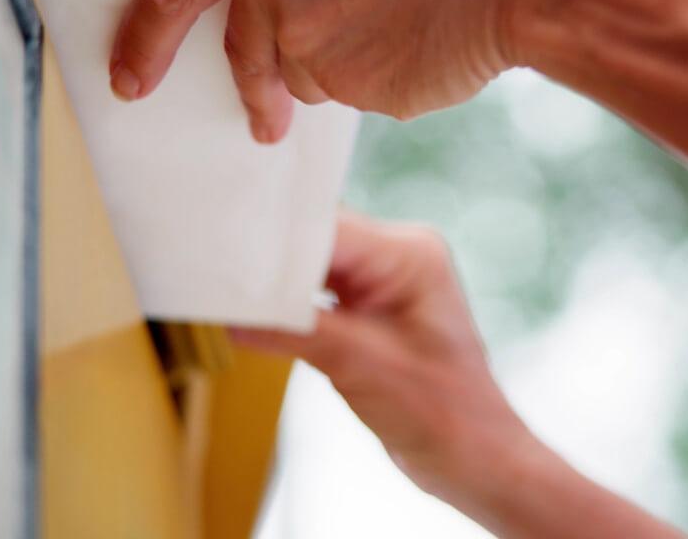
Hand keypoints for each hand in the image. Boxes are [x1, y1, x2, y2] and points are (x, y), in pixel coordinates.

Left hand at [109, 0, 559, 141]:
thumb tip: (254, 7)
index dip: (144, 38)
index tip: (128, 78)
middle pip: (241, 52)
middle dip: (256, 93)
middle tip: (265, 117)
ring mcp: (300, 32)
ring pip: (297, 79)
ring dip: (332, 72)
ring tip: (393, 28)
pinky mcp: (340, 83)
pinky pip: (341, 95)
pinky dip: (367, 84)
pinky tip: (406, 46)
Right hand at [229, 211, 531, 506]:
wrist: (475, 458)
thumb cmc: (444, 414)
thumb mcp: (360, 367)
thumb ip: (294, 332)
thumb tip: (230, 314)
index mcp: (409, 254)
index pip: (326, 228)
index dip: (272, 238)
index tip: (221, 250)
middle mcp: (398, 255)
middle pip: (314, 239)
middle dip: (266, 258)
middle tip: (212, 270)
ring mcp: (383, 280)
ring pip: (309, 264)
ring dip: (271, 282)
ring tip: (223, 291)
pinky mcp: (368, 306)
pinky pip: (314, 290)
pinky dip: (284, 304)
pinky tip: (250, 313)